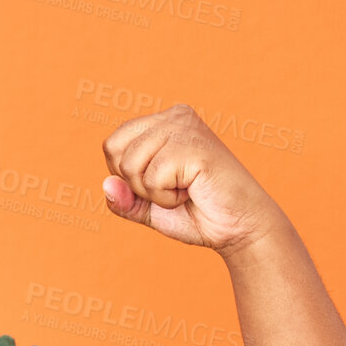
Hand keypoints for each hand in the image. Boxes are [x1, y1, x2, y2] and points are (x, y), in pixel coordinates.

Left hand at [99, 103, 286, 256]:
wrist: (239, 228)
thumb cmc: (198, 213)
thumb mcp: (149, 208)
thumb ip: (124, 199)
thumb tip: (106, 185)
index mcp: (162, 122)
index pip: (112, 144)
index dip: (126, 176)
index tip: (161, 184)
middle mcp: (174, 117)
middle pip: (115, 151)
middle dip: (136, 184)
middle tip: (174, 189)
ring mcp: (184, 127)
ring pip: (131, 165)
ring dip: (154, 192)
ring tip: (185, 190)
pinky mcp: (193, 145)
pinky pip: (152, 177)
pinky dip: (167, 197)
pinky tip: (193, 192)